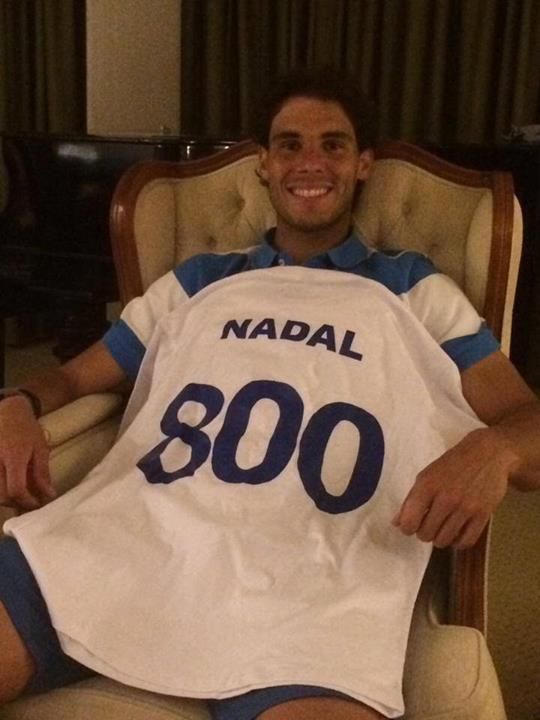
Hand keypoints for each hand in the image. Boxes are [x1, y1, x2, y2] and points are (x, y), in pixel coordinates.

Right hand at [0, 395, 55, 510]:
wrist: (7, 411)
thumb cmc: (26, 428)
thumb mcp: (40, 448)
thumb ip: (42, 473)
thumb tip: (49, 495)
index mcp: (13, 457)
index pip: (16, 489)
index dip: (27, 501)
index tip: (37, 504)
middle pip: (1, 496)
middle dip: (16, 504)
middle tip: (30, 502)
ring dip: (7, 498)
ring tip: (22, 495)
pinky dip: (2, 489)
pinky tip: (11, 486)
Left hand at [393, 428, 517, 548]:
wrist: (487, 453)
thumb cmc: (452, 463)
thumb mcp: (426, 475)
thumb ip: (411, 499)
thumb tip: (397, 523)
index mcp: (427, 485)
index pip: (409, 522)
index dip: (406, 528)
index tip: (411, 525)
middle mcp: (446, 498)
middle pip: (426, 534)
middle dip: (423, 532)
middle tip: (428, 524)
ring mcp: (466, 508)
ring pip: (444, 540)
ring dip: (440, 538)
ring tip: (442, 528)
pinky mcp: (483, 515)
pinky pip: (466, 542)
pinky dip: (458, 542)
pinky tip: (456, 533)